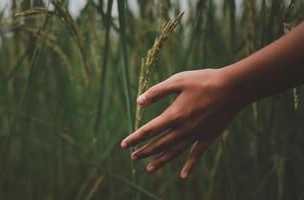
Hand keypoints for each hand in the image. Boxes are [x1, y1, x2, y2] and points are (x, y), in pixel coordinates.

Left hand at [121, 68, 242, 178]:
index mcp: (174, 115)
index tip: (123, 145)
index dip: (135, 138)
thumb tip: (138, 101)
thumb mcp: (178, 81)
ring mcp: (196, 135)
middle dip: (144, 151)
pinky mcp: (208, 137)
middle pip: (159, 144)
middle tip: (133, 157)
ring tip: (149, 169)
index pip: (149, 130)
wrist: (233, 88)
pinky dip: (189, 165)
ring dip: (160, 161)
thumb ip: (157, 92)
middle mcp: (183, 129)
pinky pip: (196, 154)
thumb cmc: (204, 81)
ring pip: (174, 152)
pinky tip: (183, 175)